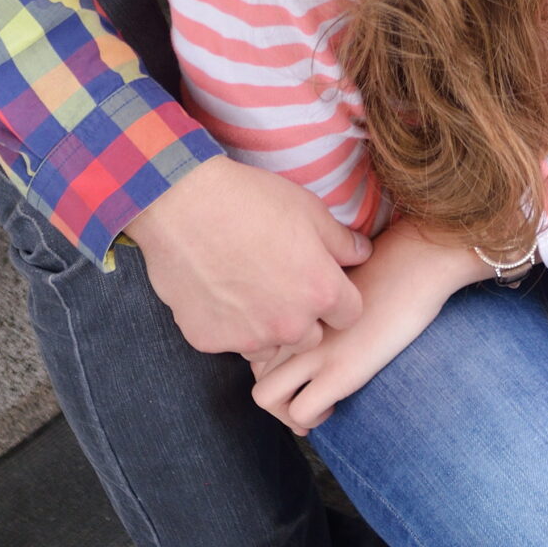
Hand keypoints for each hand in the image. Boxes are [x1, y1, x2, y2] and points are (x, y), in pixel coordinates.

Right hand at [125, 155, 370, 357]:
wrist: (185, 206)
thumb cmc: (252, 201)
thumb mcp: (310, 210)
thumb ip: (342, 241)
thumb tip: (362, 253)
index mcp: (320, 292)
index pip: (350, 315)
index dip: (339, 298)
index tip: (323, 282)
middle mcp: (289, 325)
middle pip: (311, 337)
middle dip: (303, 316)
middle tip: (281, 281)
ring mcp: (248, 338)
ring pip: (270, 345)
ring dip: (266, 326)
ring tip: (248, 286)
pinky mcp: (211, 342)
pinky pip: (230, 341)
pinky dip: (228, 324)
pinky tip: (219, 289)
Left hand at [250, 223, 483, 431]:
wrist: (420, 258)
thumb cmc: (389, 259)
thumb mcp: (337, 269)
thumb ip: (315, 289)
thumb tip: (314, 315)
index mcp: (289, 299)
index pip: (255, 338)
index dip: (272, 354)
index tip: (295, 362)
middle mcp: (293, 324)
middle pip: (253, 368)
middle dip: (275, 385)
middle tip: (302, 391)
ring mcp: (315, 349)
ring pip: (265, 397)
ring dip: (285, 409)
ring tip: (315, 403)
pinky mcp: (340, 371)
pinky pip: (300, 413)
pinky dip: (311, 419)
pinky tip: (334, 405)